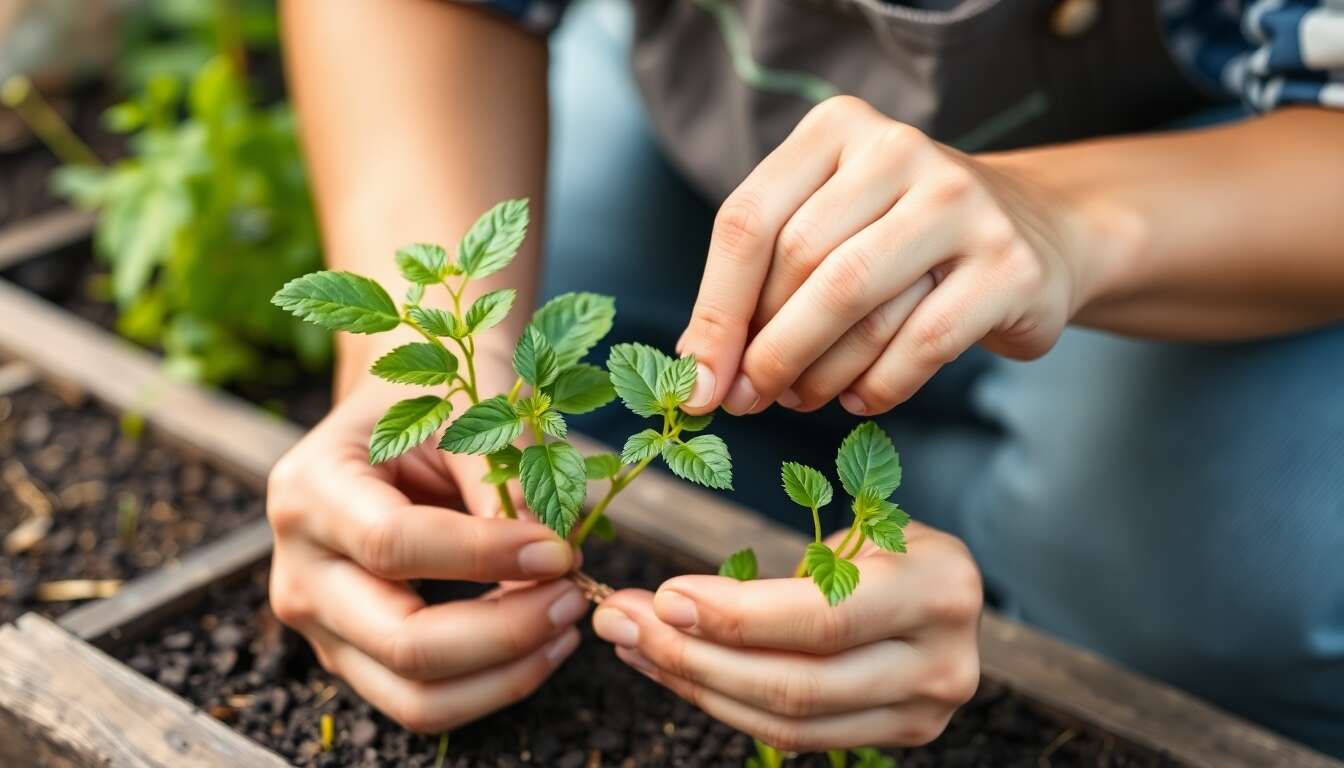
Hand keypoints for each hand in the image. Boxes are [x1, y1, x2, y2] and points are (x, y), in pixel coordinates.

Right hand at [266, 379, 587, 732]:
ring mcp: (320, 624)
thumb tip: (554, 563)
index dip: (487, 557)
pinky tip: (543, 643)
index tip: (561, 551)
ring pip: (414, 696)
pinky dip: (493, 685)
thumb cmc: (437, 395)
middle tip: (573, 596)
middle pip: (402, 642)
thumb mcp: (470, 409)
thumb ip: (506, 480)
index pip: (395, 545)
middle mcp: (298, 568)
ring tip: (567, 624)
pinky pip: (423, 702)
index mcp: (311, 489)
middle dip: (505, 632)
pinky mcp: (352, 656)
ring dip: (507, 674)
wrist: (399, 406)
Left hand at [590, 523, 981, 751]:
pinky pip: (795, 734)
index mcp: (937, 588)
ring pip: (787, 721)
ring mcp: (922, 711)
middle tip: (622, 622)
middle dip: (694, 655)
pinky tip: (676, 669)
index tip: (662, 597)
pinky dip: (726, 702)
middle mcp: (941, 662)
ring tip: (633, 645)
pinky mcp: (898, 736)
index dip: (735, 616)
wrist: (950, 589)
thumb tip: (670, 607)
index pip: (822, 618)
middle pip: (796, 683)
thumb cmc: (890, 544)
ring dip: (696, 683)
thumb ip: (791, 573)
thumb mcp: (859, 529)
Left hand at [678, 95, 1106, 415]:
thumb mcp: (827, 231)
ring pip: (854, 302)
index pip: (748, 220)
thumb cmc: (901, 239)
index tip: (696, 380)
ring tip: (798, 399)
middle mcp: (900, 149)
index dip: (714, 310)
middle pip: (800, 262)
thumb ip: (761, 284)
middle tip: (748, 398)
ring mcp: (962, 203)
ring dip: (814, 372)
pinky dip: (877, 387)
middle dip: (764, 347)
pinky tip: (859, 400)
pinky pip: (919, 345)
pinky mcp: (1009, 266)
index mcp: (837, 129)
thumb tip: (698, 370)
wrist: (1035, 232)